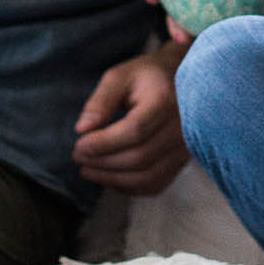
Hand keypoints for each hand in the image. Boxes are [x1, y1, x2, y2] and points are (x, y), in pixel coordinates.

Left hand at [72, 50, 187, 195]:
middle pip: (139, 157)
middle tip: (78, 157)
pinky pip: (155, 184)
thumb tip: (82, 129)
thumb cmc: (148, 76)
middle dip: (103, 162)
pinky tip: (110, 177)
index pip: (134, 131)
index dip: (103, 143)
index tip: (79, 145)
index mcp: (165, 100)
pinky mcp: (182, 161)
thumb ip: (100, 101)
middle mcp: (182, 128)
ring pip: (147, 176)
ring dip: (112, 178)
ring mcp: (185, 148)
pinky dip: (129, 187)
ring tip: (88, 170)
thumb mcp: (121, 76)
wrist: (183, 81)